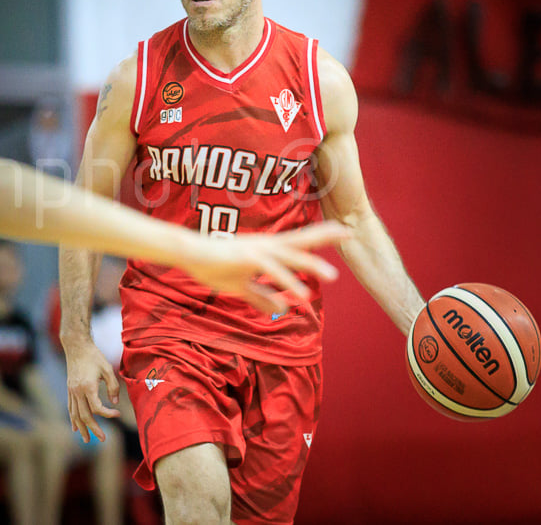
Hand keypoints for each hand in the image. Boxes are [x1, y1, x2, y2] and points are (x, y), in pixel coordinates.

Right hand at [64, 340, 120, 442]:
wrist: (76, 346)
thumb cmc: (94, 356)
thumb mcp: (107, 369)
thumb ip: (113, 386)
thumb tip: (114, 402)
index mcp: (88, 386)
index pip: (97, 408)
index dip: (108, 414)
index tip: (118, 414)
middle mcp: (77, 391)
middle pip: (84, 415)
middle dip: (94, 429)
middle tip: (103, 439)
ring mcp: (71, 391)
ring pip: (75, 414)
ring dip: (82, 428)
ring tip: (87, 440)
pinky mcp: (69, 390)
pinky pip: (70, 408)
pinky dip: (73, 419)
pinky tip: (75, 428)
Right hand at [183, 221, 350, 314]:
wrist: (190, 254)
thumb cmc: (213, 266)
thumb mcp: (241, 287)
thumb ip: (261, 297)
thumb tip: (280, 309)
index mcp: (267, 249)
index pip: (299, 241)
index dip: (321, 235)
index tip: (342, 231)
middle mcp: (267, 245)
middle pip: (301, 239)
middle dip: (325, 236)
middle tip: (350, 232)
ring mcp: (258, 250)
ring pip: (291, 256)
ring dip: (311, 265)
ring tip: (332, 276)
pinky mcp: (248, 259)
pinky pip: (272, 272)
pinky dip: (287, 281)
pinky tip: (301, 293)